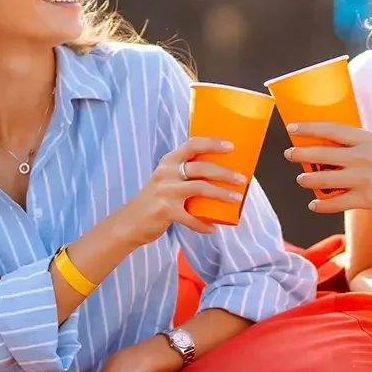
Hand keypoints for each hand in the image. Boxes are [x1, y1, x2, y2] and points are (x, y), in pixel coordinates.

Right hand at [113, 137, 245, 246]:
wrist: (130, 222)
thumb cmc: (154, 200)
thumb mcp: (165, 179)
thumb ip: (184, 173)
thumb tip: (218, 174)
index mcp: (168, 162)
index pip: (192, 145)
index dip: (212, 143)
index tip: (231, 146)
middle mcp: (166, 173)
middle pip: (202, 168)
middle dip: (225, 173)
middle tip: (241, 179)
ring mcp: (165, 192)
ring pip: (201, 189)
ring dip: (222, 194)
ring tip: (235, 199)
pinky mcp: (165, 211)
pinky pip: (191, 218)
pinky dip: (204, 224)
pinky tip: (212, 228)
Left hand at [283, 123, 371, 230]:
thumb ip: (359, 145)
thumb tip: (332, 146)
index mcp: (367, 139)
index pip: (331, 130)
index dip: (309, 128)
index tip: (293, 127)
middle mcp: (362, 157)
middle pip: (321, 154)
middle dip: (300, 154)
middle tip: (289, 154)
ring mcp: (363, 179)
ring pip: (323, 179)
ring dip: (307, 180)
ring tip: (301, 180)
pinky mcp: (366, 200)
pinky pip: (335, 203)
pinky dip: (321, 205)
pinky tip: (314, 204)